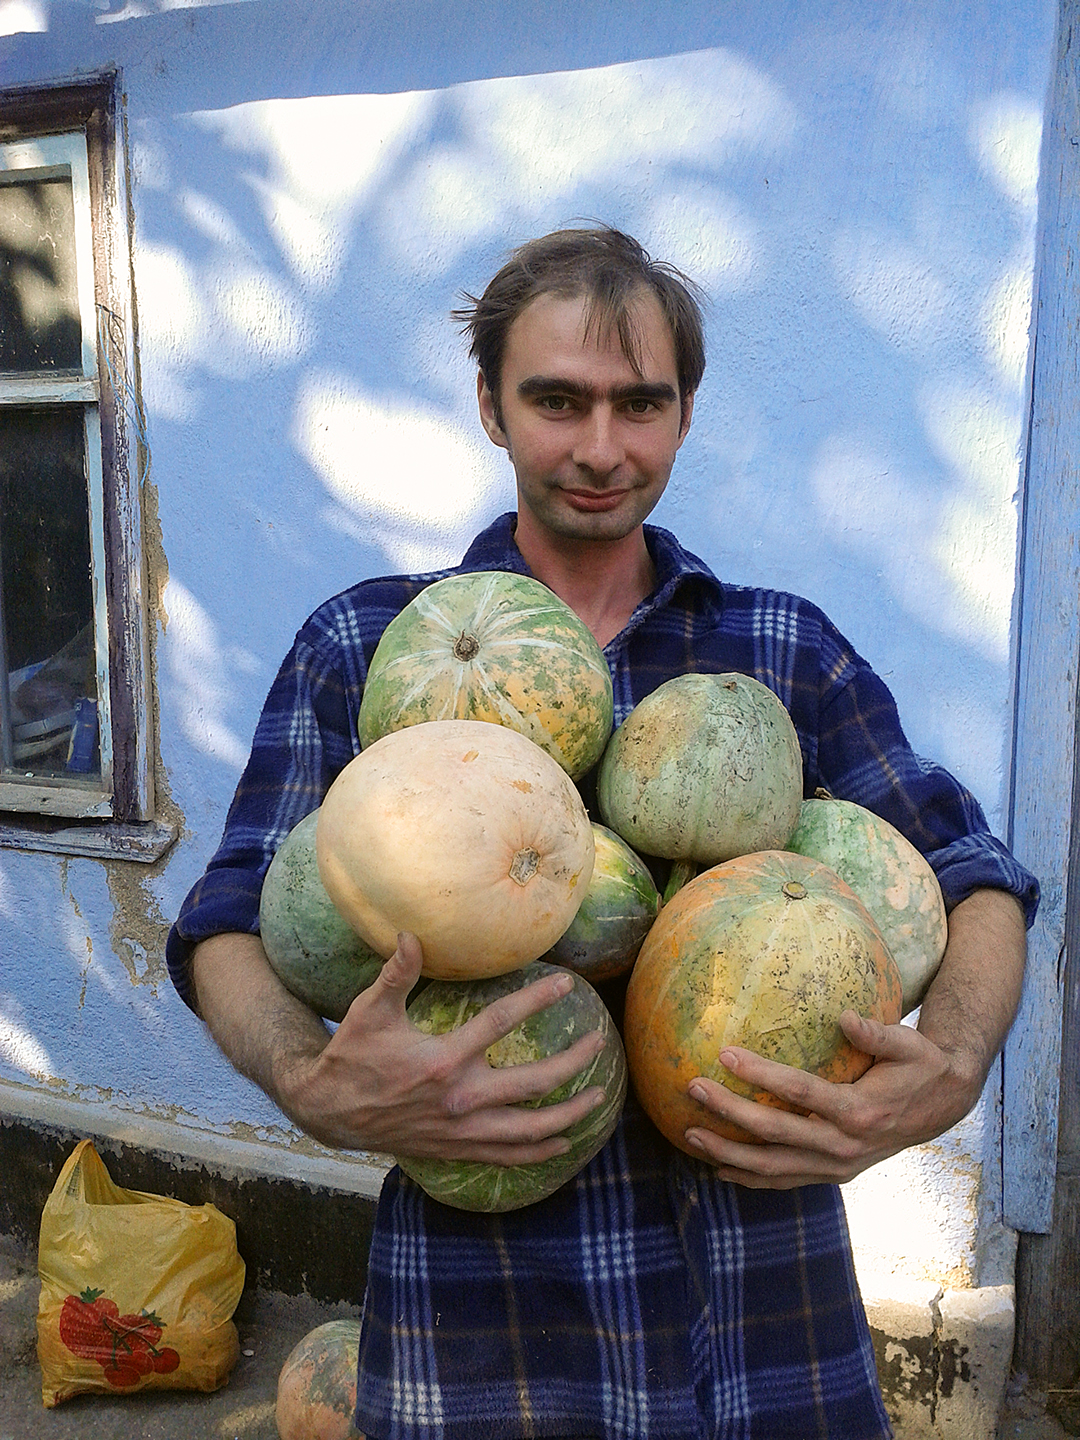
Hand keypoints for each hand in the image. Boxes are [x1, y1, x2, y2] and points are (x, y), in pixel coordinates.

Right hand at [280, 932, 607, 1161]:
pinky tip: (562, 1144)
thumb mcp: (371, 1010)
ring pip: (529, 1129)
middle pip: (533, 1083)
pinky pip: (506, 1157)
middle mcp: (460, 1098)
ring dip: (569, 1115)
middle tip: (599, 1043)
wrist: (329, 1110)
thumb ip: (396, 973)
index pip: (502, 1023)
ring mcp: (461, 1130)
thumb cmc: (352, 1054)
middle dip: (573, 1063)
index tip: (567, 983)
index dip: (537, 999)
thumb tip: (410, 935)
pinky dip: (537, 1152)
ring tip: (599, 1098)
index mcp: (443, 1060)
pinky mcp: (455, 1149)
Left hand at [681, 1008, 982, 1188]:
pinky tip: (719, 1169)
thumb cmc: (920, 1064)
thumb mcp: (908, 1044)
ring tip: (690, 1135)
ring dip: (729, 1154)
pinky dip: (751, 1178)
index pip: (800, 1092)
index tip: (725, 1053)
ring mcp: (838, 1166)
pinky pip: (786, 1180)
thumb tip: (845, 1017)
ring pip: (774, 1167)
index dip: (761, 1074)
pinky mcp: (834, 1174)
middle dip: (730, 1113)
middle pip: (776, 1134)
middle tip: (693, 1089)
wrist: (943, 1106)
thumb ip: (876, 1033)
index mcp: (860, 1111)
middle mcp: (845, 1146)